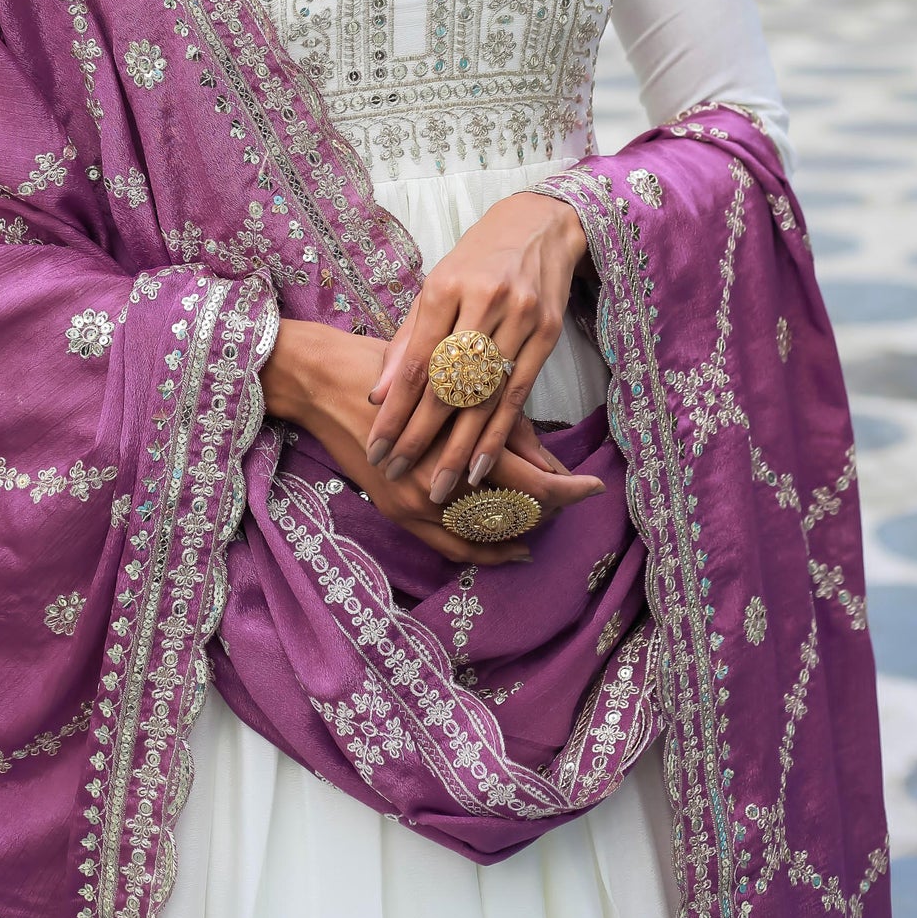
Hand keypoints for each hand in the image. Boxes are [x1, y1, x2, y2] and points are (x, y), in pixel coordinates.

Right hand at [261, 320, 601, 565]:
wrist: (323, 378)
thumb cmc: (392, 364)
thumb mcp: (456, 385)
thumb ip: (502, 421)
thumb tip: (551, 460)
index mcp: (458, 440)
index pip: (531, 482)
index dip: (567, 488)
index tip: (593, 484)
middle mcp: (439, 480)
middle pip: (513, 513)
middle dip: (550, 506)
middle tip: (575, 493)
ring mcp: (415, 501)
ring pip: (487, 532)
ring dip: (523, 526)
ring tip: (550, 514)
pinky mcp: (397, 511)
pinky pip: (452, 548)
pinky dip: (488, 553)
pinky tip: (516, 550)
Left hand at [364, 192, 588, 505]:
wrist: (539, 225)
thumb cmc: (477, 259)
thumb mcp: (436, 287)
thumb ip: (408, 340)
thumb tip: (378, 393)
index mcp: (446, 287)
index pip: (416, 362)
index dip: (395, 410)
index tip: (376, 446)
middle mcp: (483, 302)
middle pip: (449, 384)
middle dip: (421, 435)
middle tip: (398, 473)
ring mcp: (520, 318)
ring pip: (484, 396)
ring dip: (460, 447)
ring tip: (439, 486)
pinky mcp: (547, 333)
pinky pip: (518, 394)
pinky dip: (499, 434)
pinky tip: (481, 464)